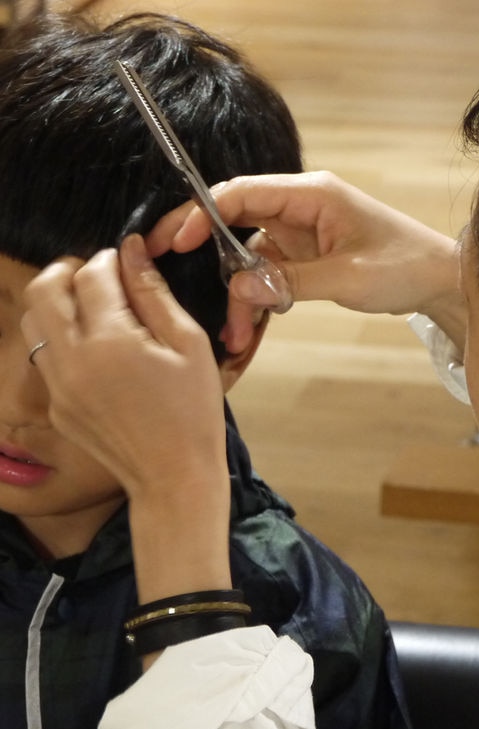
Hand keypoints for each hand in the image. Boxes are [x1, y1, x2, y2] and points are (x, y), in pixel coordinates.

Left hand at [20, 235, 231, 603]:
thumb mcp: (190, 344)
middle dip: (69, 270)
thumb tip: (131, 252)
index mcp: (110, 341)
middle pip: (44, 289)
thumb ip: (155, 294)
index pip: (91, 274)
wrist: (174, 476)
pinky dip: (62, 337)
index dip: (110, 258)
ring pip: (33, 321)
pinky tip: (97, 349)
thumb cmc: (194, 410)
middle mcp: (72, 359)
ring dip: (57, 302)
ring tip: (93, 308)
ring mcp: (57, 385)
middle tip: (100, 275)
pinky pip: (45, 356)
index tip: (128, 261)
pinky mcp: (56, 405)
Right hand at [146, 171, 465, 353]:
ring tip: (235, 336)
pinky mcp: (308, 255)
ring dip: (240, 294)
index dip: (201, 213)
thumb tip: (238, 286)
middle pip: (237, 222)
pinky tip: (251, 328)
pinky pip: (270, 274)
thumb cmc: (404, 266)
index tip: (174, 242)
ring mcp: (303, 232)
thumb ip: (290, 281)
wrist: (439, 280)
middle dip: (209, 257)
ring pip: (251, 257)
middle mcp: (301, 207)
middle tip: (174, 281)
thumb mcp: (348, 277)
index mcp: (311, 194)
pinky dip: (260, 299)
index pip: (242, 193)